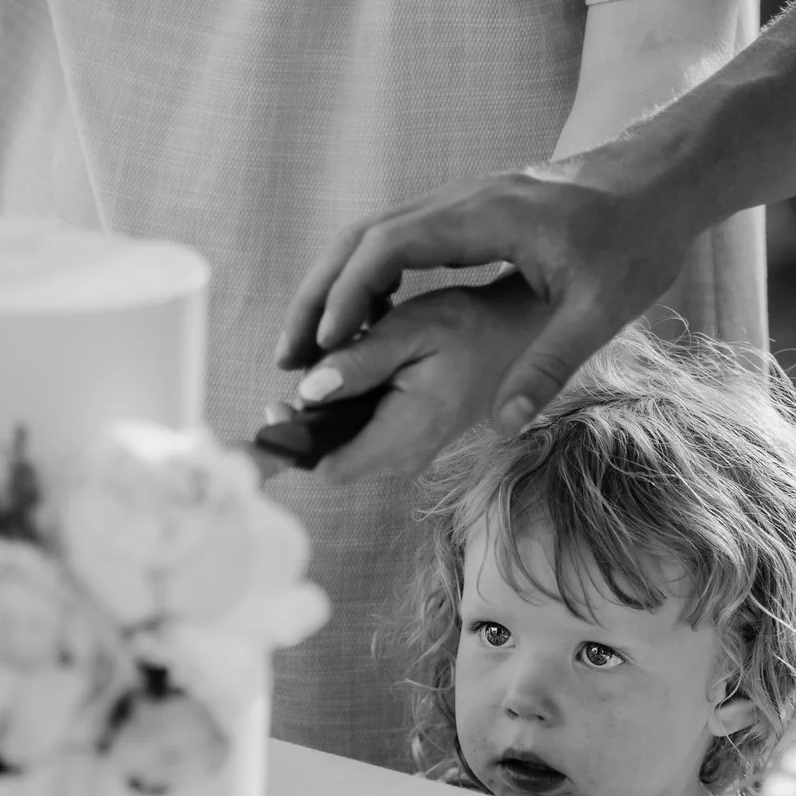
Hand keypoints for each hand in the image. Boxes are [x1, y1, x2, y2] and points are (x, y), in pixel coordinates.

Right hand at [276, 155, 697, 438]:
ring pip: (377, 234)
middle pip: (363, 236)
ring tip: (313, 344)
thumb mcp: (604, 309)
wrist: (666, 179)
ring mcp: (466, 203)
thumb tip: (504, 424)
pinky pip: (404, 238)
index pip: (389, 246)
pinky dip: (372, 276)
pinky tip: (371, 318)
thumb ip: (552, 363)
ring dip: (339, 284)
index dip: (347, 295)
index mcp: (486, 217)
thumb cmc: (641, 237)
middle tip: (287, 356)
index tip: (319, 346)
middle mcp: (465, 201)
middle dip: (319, 293)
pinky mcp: (475, 213)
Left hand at [277, 274, 550, 481]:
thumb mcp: (411, 331)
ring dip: (330, 407)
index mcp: (406, 433)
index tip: (277, 404)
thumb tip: (307, 391)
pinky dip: (350, 405)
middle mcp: (405, 456)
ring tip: (350, 359)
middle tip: (316, 365)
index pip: (329, 467)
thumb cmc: (469, 328)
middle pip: (329, 457)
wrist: (518, 338)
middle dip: (310, 417)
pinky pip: (361, 434)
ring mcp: (409, 454)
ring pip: (342, 445)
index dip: (294, 443)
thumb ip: (357, 364)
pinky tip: (366, 368)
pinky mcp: (409, 443)